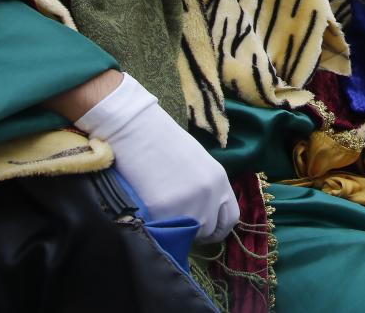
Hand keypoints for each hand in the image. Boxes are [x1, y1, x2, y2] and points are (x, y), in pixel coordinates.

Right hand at [73, 74, 238, 242]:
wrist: (134, 129)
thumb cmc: (162, 141)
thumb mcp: (197, 162)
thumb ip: (205, 189)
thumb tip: (204, 215)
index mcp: (219, 180)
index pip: (230, 219)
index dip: (216, 227)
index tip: (204, 229)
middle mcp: (208, 196)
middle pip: (208, 231)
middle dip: (194, 229)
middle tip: (177, 218)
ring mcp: (186, 206)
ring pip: (187, 236)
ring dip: (176, 230)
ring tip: (162, 211)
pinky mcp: (162, 213)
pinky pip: (163, 233)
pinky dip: (157, 228)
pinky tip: (149, 211)